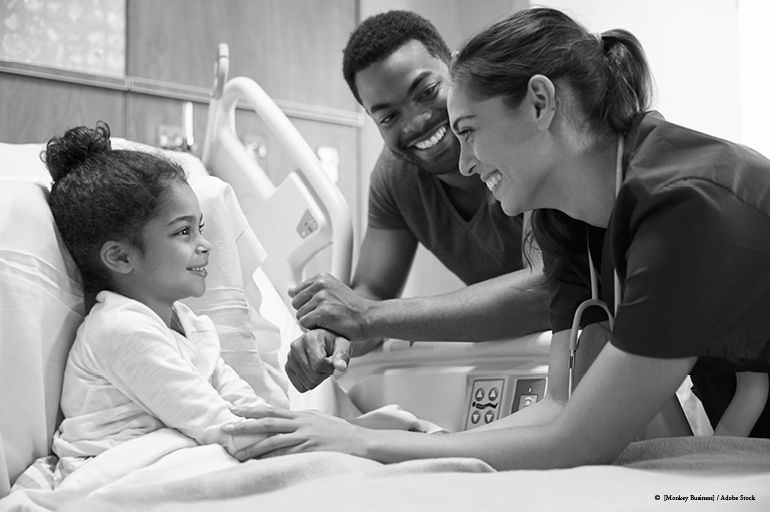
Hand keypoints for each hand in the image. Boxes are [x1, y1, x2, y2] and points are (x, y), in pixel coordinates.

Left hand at [223, 405, 366, 460]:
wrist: (359, 440)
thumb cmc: (339, 431)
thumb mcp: (319, 418)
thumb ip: (301, 419)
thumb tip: (286, 419)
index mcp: (301, 415)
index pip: (271, 410)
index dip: (251, 410)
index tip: (234, 409)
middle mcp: (300, 423)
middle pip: (267, 423)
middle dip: (245, 425)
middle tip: (226, 428)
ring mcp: (304, 437)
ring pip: (272, 440)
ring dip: (252, 447)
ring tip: (237, 453)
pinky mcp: (309, 450)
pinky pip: (285, 455)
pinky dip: (270, 459)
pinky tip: (258, 463)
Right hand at [285, 329, 349, 392]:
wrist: (324, 341)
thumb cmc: (333, 343)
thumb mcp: (343, 345)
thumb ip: (343, 356)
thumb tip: (341, 366)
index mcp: (309, 338)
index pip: (319, 364)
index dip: (329, 368)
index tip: (332, 361)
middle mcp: (296, 346)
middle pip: (313, 376)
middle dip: (324, 374)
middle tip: (326, 365)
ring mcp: (290, 358)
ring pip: (307, 383)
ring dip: (317, 379)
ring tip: (319, 367)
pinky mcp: (288, 367)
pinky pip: (300, 386)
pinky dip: (309, 383)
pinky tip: (313, 372)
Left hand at [290, 273, 373, 339]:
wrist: (368, 318)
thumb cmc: (352, 308)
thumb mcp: (331, 292)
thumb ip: (309, 291)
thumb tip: (290, 290)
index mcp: (321, 278)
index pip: (297, 292)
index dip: (307, 304)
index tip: (321, 307)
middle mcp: (320, 284)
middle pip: (296, 304)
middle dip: (307, 313)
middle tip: (325, 315)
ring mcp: (321, 297)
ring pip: (300, 315)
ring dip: (311, 322)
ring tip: (328, 320)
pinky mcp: (323, 311)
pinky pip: (304, 323)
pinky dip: (314, 328)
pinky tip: (328, 325)